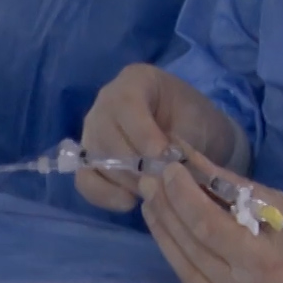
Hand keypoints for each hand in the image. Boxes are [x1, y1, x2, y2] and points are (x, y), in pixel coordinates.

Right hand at [76, 65, 242, 211]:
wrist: (197, 139)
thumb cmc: (197, 123)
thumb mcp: (196, 124)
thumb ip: (177, 142)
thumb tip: (162, 166)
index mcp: (135, 81)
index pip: (126, 105)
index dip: (142, 134)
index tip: (163, 157)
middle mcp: (105, 103)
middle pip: (106, 135)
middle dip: (135, 165)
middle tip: (163, 181)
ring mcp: (93, 131)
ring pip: (95, 159)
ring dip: (125, 181)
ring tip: (154, 189)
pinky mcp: (89, 160)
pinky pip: (86, 180)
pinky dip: (105, 195)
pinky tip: (130, 201)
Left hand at [141, 150, 282, 282]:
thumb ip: (237, 188)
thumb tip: (193, 159)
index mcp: (263, 264)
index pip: (205, 225)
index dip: (181, 194)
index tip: (167, 167)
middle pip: (189, 250)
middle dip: (166, 210)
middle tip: (150, 181)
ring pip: (185, 274)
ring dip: (166, 237)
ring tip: (154, 206)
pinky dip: (184, 266)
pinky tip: (176, 243)